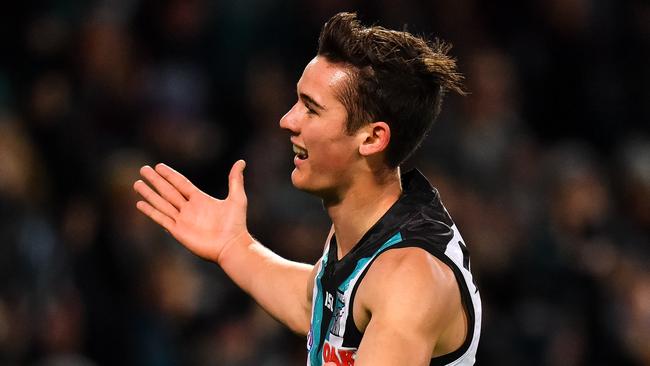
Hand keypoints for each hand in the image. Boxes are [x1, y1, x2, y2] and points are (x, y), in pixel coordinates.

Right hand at [133, 160, 249, 262]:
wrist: (231, 246)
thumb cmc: (236, 224)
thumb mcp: (237, 198)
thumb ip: (235, 180)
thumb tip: (241, 161)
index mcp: (200, 199)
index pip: (181, 183)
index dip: (169, 175)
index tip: (158, 166)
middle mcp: (189, 208)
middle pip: (168, 191)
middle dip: (155, 180)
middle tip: (143, 169)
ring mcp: (182, 220)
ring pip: (162, 203)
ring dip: (149, 194)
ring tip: (137, 184)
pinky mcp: (178, 231)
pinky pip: (161, 218)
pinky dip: (150, 211)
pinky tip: (140, 204)